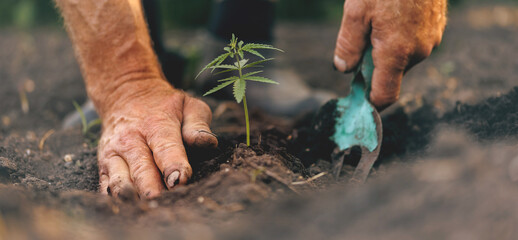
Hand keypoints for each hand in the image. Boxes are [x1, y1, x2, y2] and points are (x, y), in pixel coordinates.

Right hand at [97, 79, 217, 198]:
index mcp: (156, 125)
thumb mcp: (188, 105)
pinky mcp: (104, 165)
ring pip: (120, 181)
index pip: (166, 148)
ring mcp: (114, 154)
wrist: (125, 94)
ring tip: (147, 209)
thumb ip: (198, 125)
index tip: (181, 180)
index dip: (173, 165)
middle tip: (165, 204)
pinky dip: (116, 200)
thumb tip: (208, 143)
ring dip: (133, 197)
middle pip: (141, 169)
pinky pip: (106, 187)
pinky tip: (130, 208)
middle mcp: (131, 140)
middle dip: (152, 188)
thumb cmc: (165, 105)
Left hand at [333, 0, 446, 109]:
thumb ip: (348, 45)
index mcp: (397, 53)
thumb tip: (343, 69)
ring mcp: (431, 39)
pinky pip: (414, 43)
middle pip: (391, 75)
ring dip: (387, 49)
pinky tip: (394, 14)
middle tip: (362, 37)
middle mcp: (418, 52)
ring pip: (402, 58)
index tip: (357, 96)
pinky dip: (400, 37)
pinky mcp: (437, 27)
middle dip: (373, 65)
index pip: (385, 96)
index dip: (369, 101)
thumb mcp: (356, 11)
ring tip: (378, 19)